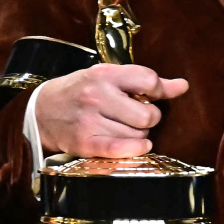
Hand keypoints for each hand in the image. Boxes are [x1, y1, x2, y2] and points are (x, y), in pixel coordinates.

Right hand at [32, 63, 187, 158]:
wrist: (41, 111)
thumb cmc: (80, 91)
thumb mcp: (107, 77)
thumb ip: (145, 81)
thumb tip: (183, 86)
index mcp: (103, 74)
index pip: (148, 80)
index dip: (158, 91)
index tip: (151, 96)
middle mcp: (96, 96)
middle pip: (148, 115)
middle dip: (149, 119)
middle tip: (135, 116)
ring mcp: (90, 121)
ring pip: (138, 136)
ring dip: (137, 135)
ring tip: (121, 128)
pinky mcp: (85, 143)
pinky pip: (121, 149)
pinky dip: (136, 149)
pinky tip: (139, 145)